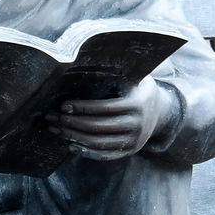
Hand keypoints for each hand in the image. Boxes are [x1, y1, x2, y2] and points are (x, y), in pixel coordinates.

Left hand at [47, 81, 176, 160]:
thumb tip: (87, 58)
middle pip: (98, 127)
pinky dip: (86, 152)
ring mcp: (133, 141)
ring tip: (57, 130)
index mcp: (136, 104)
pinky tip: (71, 145)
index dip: (82, 108)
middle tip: (52, 118)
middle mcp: (136, 124)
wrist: (161, 112)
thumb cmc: (138, 89)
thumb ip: (117, 73)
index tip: (63, 105)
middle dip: (72, 123)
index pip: (104, 108)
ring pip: (98, 143)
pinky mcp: (128, 151)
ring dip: (74, 137)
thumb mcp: (134, 78)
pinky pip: (104, 155)